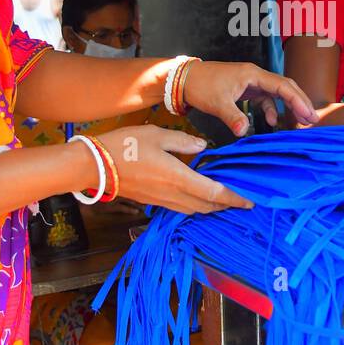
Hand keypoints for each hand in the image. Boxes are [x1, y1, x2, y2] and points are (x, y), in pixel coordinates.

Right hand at [92, 125, 251, 214]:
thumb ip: (183, 141)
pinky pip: (181, 208)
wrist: (93, 166)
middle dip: (226, 205)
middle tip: (242, 201)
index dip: (234, 198)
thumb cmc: (124, 146)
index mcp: (178, 178)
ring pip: (194, 209)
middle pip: (207, 206)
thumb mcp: (157, 135)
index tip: (250, 201)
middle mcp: (173, 195)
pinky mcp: (152, 201)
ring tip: (223, 199)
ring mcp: (161, 201)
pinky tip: (198, 196)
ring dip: (211, 206)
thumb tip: (202, 147)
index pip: (214, 192)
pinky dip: (195, 205)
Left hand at [179, 61, 318, 135]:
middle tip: (312, 120)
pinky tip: (272, 123)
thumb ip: (232, 117)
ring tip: (300, 122)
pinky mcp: (245, 89)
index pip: (282, 86)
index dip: (297, 100)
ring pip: (277, 93)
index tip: (308, 114)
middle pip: (284, 87)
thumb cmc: (201, 85)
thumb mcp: (217, 103)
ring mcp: (251, 82)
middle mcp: (255, 76)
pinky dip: (271, 110)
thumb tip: (244, 131)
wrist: (184, 79)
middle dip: (299, 102)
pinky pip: (265, 99)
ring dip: (288, 107)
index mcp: (252, 74)